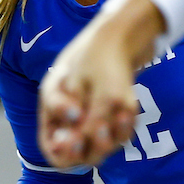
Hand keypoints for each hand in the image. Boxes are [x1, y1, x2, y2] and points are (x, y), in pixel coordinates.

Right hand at [38, 0, 164, 166]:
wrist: (121, 30)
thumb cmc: (98, 55)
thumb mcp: (90, 88)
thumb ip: (91, 121)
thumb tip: (89, 144)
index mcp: (53, 110)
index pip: (53, 150)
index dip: (63, 152)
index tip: (75, 139)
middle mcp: (71, 117)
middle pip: (80, 153)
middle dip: (92, 145)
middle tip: (102, 127)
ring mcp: (92, 116)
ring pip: (102, 144)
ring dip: (112, 135)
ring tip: (121, 114)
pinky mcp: (112, 114)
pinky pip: (119, 131)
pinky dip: (125, 125)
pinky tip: (130, 110)